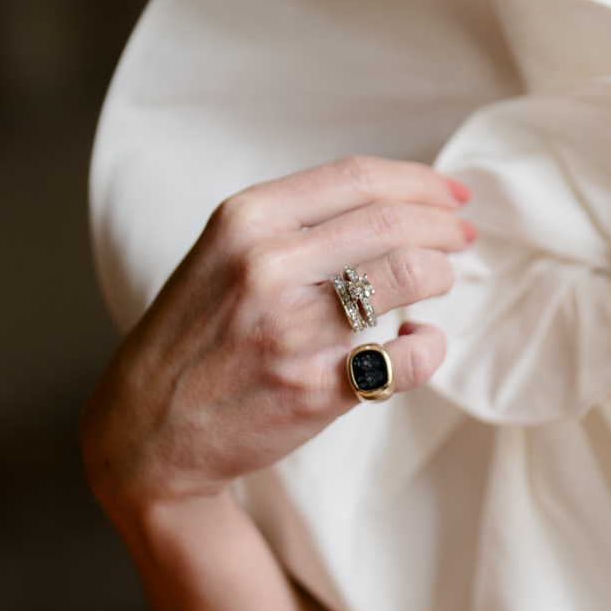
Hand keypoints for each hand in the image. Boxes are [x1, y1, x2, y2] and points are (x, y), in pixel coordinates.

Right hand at [81, 157, 474, 515]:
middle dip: (444, 229)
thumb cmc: (196, 337)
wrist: (148, 431)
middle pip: (394, 224)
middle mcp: (268, 265)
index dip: (420, 183)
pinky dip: (431, 345)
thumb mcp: (222, 255)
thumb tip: (392, 202)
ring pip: (411, 276)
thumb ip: (293, 224)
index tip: (451, 197)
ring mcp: (294, 328)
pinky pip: (410, 356)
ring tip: (439, 283)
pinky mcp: (317, 388)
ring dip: (441, 276)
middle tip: (462, 239)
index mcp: (246, 221)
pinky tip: (418, 340)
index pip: (358, 178)